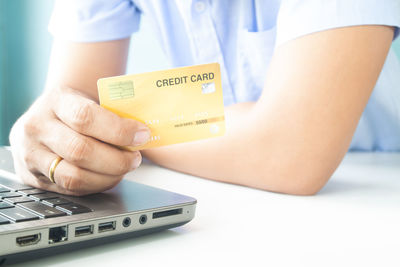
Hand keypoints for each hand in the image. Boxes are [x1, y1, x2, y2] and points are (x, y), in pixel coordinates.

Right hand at [9, 86, 149, 195]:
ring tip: (124, 169)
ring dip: (107, 177)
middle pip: (80, 151)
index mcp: (56, 101)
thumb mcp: (90, 99)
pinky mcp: (32, 177)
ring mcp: (31, 154)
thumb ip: (114, 115)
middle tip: (135, 159)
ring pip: (73, 176)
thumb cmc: (78, 107)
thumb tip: (144, 135)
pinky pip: (69, 190)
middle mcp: (37, 127)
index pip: (86, 117)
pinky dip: (95, 186)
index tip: (142, 135)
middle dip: (117, 160)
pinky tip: (107, 177)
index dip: (118, 130)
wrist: (47, 113)